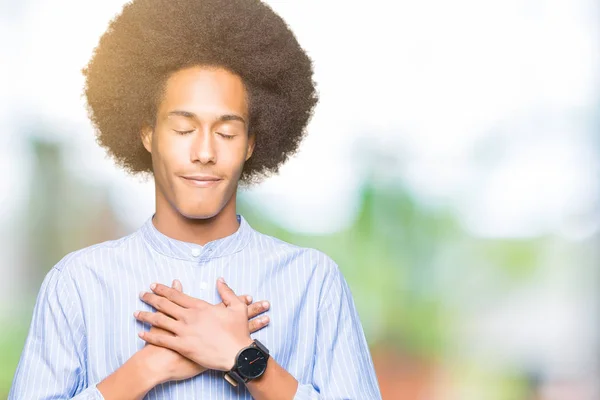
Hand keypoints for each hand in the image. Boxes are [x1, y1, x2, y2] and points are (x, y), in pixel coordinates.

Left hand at [135, 277, 255, 370]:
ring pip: (160, 321)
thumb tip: (220, 280)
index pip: (176, 295)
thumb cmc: (238, 331)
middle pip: (164, 305)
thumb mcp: (237, 307)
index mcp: (200, 307)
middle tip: (141, 294)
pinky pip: (162, 339)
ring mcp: (184, 332)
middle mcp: (189, 317)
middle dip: (151, 298)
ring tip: (136, 312)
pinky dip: (150, 335)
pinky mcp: (182, 347)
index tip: (154, 286)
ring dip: (146, 315)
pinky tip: (141, 333)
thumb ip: (227, 292)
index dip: (163, 289)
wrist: (237, 354)